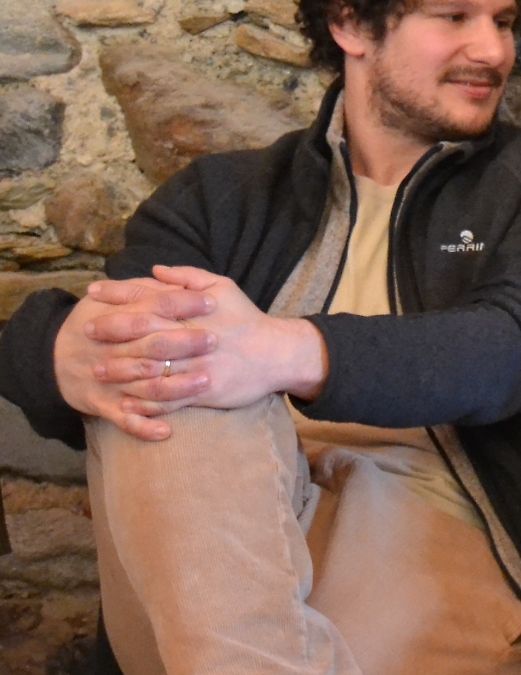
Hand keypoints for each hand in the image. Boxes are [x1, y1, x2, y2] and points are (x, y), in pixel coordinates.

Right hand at [54, 276, 218, 440]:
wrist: (51, 357)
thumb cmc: (92, 324)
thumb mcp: (108, 301)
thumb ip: (139, 289)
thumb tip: (165, 272)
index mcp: (118, 320)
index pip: (154, 306)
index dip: (183, 302)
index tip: (211, 302)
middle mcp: (114, 350)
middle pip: (153, 344)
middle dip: (185, 342)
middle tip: (215, 339)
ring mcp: (110, 380)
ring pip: (145, 385)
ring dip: (176, 385)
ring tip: (206, 380)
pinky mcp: (104, 405)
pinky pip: (125, 419)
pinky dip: (144, 426)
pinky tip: (167, 431)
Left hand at [83, 266, 328, 422]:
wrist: (278, 354)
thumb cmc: (247, 319)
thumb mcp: (224, 288)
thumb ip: (189, 277)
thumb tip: (154, 270)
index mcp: (195, 309)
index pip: (151, 297)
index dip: (120, 293)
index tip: (94, 292)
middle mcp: (193, 336)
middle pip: (146, 331)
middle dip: (114, 329)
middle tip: (88, 331)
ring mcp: (198, 365)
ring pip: (153, 367)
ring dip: (122, 369)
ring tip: (98, 370)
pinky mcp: (205, 390)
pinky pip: (170, 399)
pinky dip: (146, 403)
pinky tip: (126, 403)